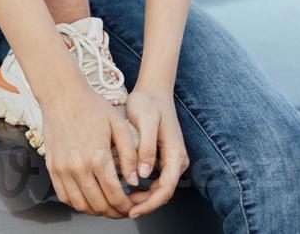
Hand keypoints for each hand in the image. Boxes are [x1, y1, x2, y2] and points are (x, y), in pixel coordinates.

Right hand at [33, 85, 140, 217]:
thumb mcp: (119, 126)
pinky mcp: (52, 167)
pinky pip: (64, 196)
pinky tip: (88, 198)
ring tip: (107, 206)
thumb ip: (130, 155)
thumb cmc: (91, 106)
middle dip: (114, 212)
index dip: (127, 207)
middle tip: (123, 209)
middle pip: (99, 205)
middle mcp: (78, 168)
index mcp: (98, 158)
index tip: (132, 206)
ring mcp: (62, 169)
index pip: (115, 196)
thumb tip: (134, 180)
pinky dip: (77, 204)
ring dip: (96, 211)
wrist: (62, 95)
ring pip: (80, 205)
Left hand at [123, 86, 189, 218]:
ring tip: (122, 201)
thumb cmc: (149, 103)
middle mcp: (177, 160)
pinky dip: (143, 188)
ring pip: (159, 188)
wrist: (153, 91)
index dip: (149, 203)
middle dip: (144, 204)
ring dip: (143, 198)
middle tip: (122, 209)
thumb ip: (147, 147)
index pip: (166, 189)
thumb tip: (144, 174)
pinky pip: (155, 180)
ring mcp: (171, 160)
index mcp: (176, 154)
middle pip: (163, 192)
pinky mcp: (163, 158)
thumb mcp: (146, 121)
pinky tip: (127, 188)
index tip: (132, 210)